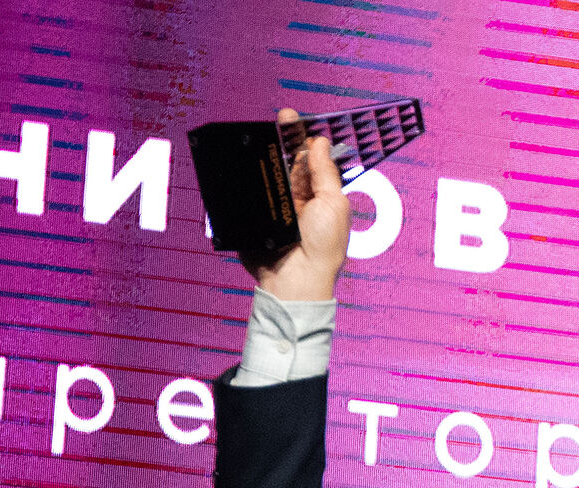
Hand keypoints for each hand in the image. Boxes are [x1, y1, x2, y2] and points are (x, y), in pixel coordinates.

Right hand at [245, 109, 350, 301]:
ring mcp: (276, 205)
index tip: (292, 118)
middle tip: (279, 117)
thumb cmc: (323, 249)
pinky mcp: (257, 215)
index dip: (302, 137)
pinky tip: (244, 158)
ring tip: (262, 133)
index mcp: (319, 194)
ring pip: (267, 172)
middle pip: (287, 160)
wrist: (295, 280)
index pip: (309, 159)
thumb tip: (320, 142)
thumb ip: (326, 174)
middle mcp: (297, 197)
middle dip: (283, 137)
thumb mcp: (334, 206)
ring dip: (264, 153)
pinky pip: (249, 191)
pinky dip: (246, 176)